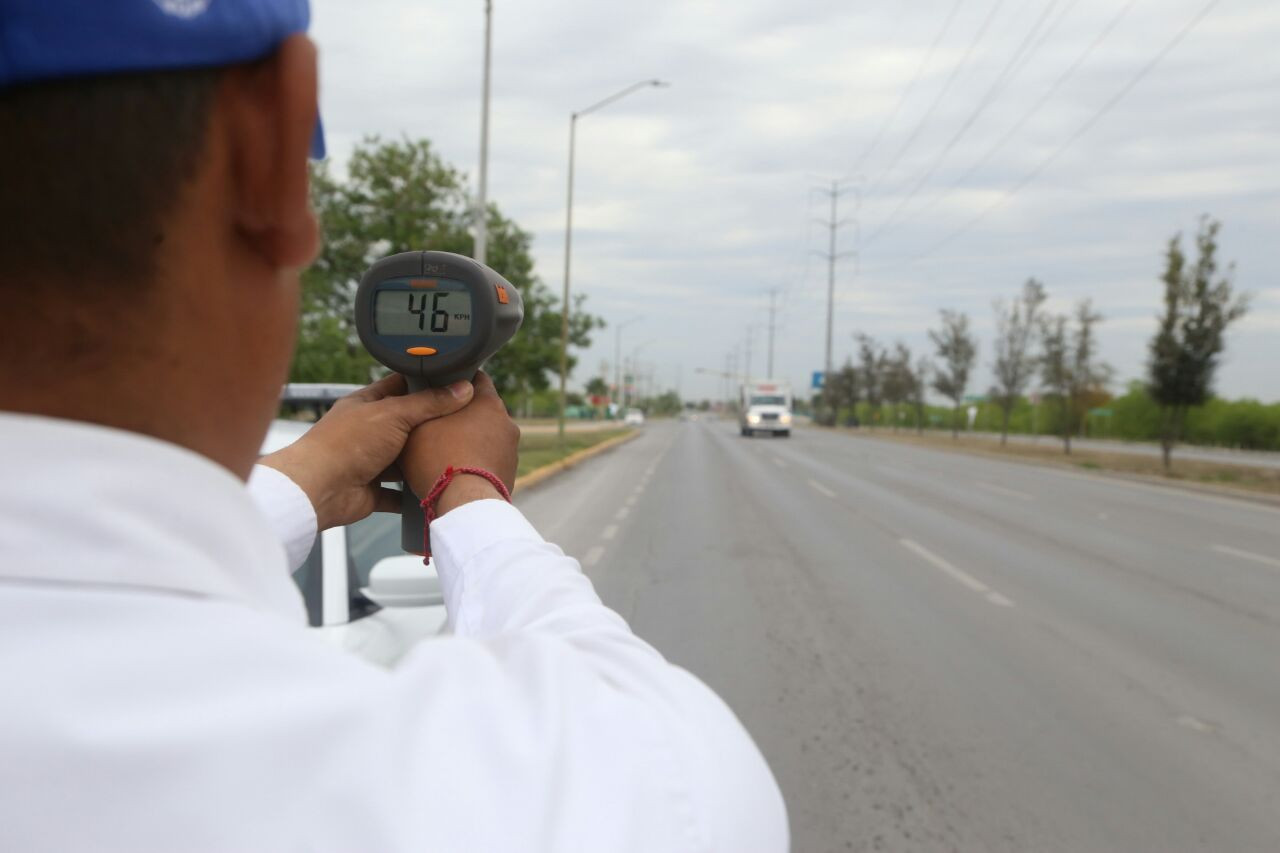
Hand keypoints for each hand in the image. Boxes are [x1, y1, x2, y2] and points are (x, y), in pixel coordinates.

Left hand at [260, 374, 473, 529]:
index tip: (454, 383)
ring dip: (422, 462)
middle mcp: (368, 432)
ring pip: (403, 460)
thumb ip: (429, 403)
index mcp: (367, 404)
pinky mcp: (371, 491)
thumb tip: (463, 389)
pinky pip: (397, 494)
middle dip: (429, 427)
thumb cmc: (347, 443)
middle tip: (462, 423)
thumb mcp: (393, 414)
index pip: (399, 386)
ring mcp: (369, 462)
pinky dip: (412, 495)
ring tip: (454, 457)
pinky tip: (433, 490)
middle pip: (405, 425)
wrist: (318, 489)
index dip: (425, 383)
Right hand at [399, 371, 519, 514]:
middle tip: (440, 425)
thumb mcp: (417, 425)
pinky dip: (477, 462)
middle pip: (481, 410)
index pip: (475, 378)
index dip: (456, 380)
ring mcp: (511, 449)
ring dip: (472, 441)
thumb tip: (423, 401)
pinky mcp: (510, 472)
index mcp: (487, 401)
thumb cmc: (438, 460)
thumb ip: (424, 406)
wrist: (463, 503)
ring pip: (487, 436)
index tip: (442, 388)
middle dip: (463, 415)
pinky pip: (490, 459)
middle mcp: (506, 422)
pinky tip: (459, 471)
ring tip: (448, 454)